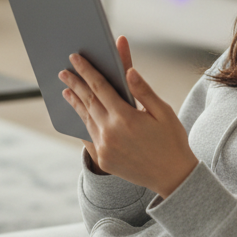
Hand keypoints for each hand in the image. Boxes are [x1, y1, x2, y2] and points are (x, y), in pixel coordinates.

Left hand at [60, 36, 198, 197]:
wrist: (172, 178)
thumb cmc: (172, 140)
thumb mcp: (163, 112)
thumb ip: (143, 91)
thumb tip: (128, 71)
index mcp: (126, 117)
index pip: (100, 87)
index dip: (87, 71)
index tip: (76, 58)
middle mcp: (110, 132)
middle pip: (87, 101)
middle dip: (75, 84)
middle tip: (63, 72)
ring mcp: (104, 147)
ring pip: (86, 118)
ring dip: (75, 102)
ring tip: (67, 90)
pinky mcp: (103, 159)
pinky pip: (88, 136)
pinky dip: (83, 123)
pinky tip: (80, 115)